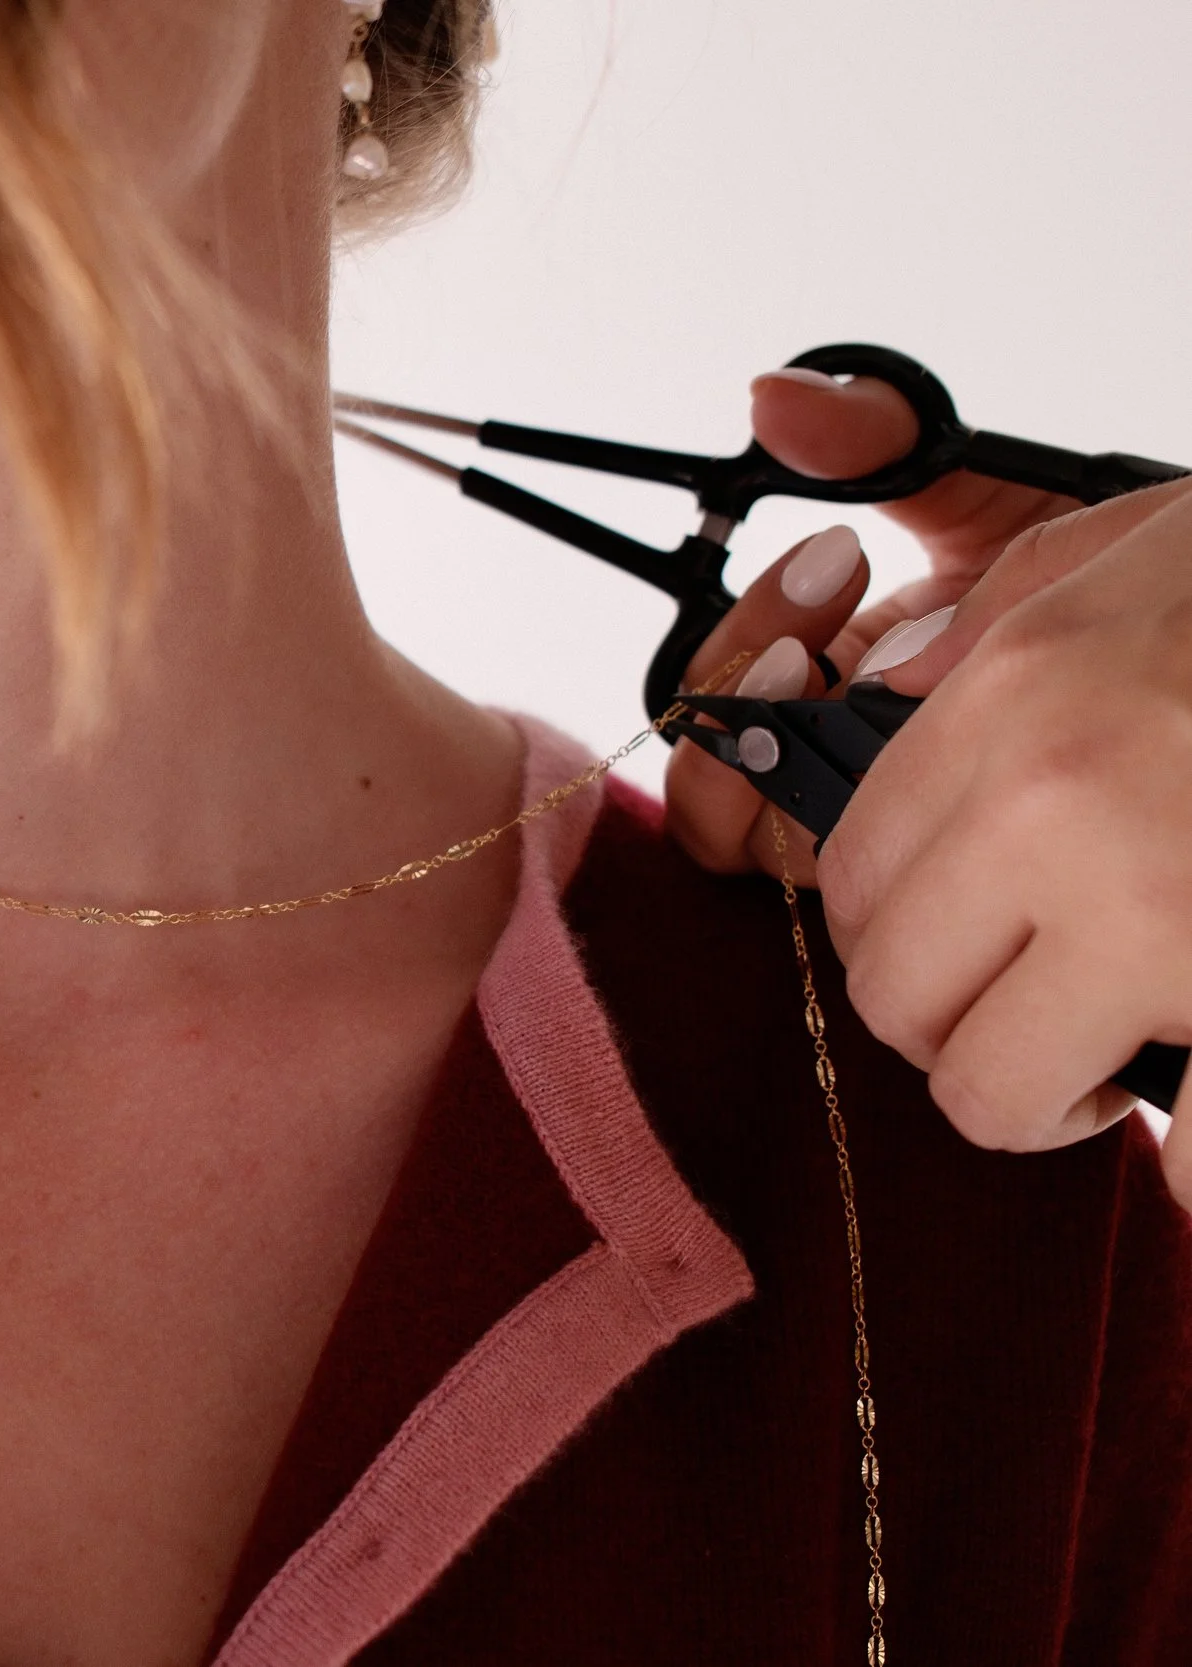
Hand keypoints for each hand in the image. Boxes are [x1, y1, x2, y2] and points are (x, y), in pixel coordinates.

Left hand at [662, 368, 1191, 1208]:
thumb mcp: (1124, 543)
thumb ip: (973, 579)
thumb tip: (837, 559)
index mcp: (1014, 700)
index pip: (844, 873)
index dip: (887, 920)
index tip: (949, 925)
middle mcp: (1063, 809)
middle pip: (894, 993)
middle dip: (946, 1011)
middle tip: (1025, 993)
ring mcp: (1163, 914)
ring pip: (995, 1087)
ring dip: (1037, 1087)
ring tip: (1100, 1044)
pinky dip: (1191, 1165)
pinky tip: (1189, 1138)